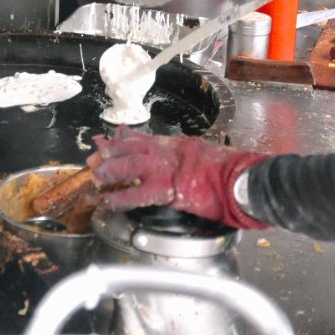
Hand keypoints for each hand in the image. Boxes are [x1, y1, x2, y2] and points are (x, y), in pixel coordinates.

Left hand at [87, 126, 267, 229]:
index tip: (113, 134)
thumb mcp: (207, 155)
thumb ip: (191, 156)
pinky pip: (136, 193)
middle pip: (131, 147)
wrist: (239, 179)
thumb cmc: (230, 169)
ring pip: (128, 165)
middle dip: (111, 150)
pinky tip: (108, 200)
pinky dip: (120, 198)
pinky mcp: (164, 189)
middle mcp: (167, 152)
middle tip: (95, 153)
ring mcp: (164, 169)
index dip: (126, 137)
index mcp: (177, 145)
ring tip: (96, 173)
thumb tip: (185, 163)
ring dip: (110, 169)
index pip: (145, 138)